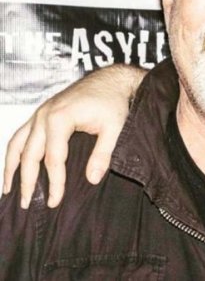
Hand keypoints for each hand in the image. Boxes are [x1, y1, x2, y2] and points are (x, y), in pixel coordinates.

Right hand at [3, 64, 145, 208]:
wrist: (112, 79)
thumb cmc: (114, 101)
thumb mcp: (115, 128)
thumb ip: (103, 154)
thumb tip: (92, 179)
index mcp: (60, 118)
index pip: (53, 158)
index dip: (54, 182)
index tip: (54, 201)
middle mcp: (44, 115)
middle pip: (29, 154)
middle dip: (26, 181)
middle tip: (25, 204)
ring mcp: (40, 113)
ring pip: (17, 144)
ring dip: (11, 168)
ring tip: (10, 190)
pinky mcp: (41, 113)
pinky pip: (21, 135)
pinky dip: (15, 152)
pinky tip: (14, 167)